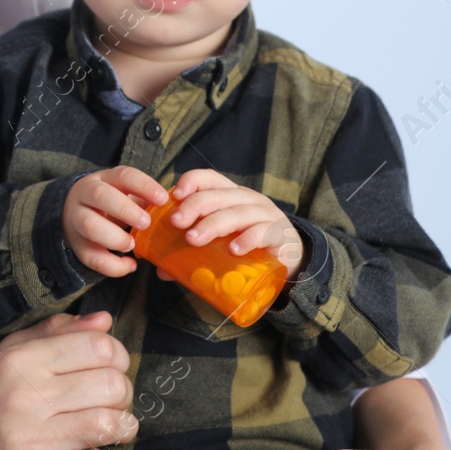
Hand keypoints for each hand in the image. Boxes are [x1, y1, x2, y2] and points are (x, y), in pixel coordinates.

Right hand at [0, 311, 138, 449]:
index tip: (110, 367)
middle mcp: (26, 399)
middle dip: (123, 392)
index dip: (118, 355)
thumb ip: (57, 332)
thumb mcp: (10, 354)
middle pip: (113, 385)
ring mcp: (32, 441)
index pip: (99, 347)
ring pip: (110, 424)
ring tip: (110, 425)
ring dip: (121, 425)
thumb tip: (105, 321)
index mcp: (21, 361)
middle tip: (111, 400)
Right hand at [63, 167, 168, 277]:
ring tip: (132, 245)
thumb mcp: (123, 194)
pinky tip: (130, 265)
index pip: (123, 176)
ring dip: (115, 237)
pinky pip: (91, 257)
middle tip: (146, 223)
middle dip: (125, 209)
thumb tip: (173, 209)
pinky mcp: (77, 245)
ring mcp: (77, 219)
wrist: (72, 213)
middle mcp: (86, 195)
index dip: (144, 186)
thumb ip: (144, 200)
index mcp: (104, 179)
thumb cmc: (109, 204)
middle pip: (100, 196)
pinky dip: (113, 265)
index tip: (163, 200)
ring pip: (90, 225)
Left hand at [163, 168, 305, 278]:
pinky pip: (263, 232)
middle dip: (195, 206)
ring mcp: (265, 215)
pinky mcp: (279, 234)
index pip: (210, 178)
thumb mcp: (220, 243)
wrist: (289, 257)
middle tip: (177, 223)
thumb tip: (161, 270)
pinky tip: (234, 250)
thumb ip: (192, 253)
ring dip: (214, 224)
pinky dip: (248, 239)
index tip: (174, 195)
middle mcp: (247, 200)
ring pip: (237, 213)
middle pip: (219, 195)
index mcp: (230, 196)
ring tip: (194, 239)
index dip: (192, 181)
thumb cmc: (246, 245)